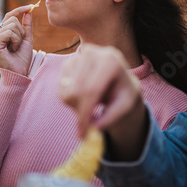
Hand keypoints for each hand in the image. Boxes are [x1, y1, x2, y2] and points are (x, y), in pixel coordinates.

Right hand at [0, 5, 33, 75]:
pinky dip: (15, 40)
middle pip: (12, 19)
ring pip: (12, 25)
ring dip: (19, 37)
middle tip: (19, 44)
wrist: (20, 73)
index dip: (20, 10)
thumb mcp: (27, 38)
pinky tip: (13, 49)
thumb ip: (27, 25)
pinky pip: (9, 32)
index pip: (9, 15)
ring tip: (15, 47)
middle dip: (21, 31)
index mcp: (2, 32)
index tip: (31, 6)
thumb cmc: (22, 58)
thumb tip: (29, 11)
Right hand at [58, 44, 147, 161]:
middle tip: (87, 125)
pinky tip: (83, 96)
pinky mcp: (69, 61)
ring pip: (67, 90)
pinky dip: (70, 98)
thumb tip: (94, 128)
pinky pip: (61, 87)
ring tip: (91, 104)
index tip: (83, 133)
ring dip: (76, 105)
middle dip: (80, 112)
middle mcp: (93, 53)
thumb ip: (111, 118)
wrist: (118, 79)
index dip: (85, 113)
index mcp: (111, 61)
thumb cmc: (123, 92)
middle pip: (77, 91)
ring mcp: (79, 55)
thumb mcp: (124, 106)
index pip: (92, 90)